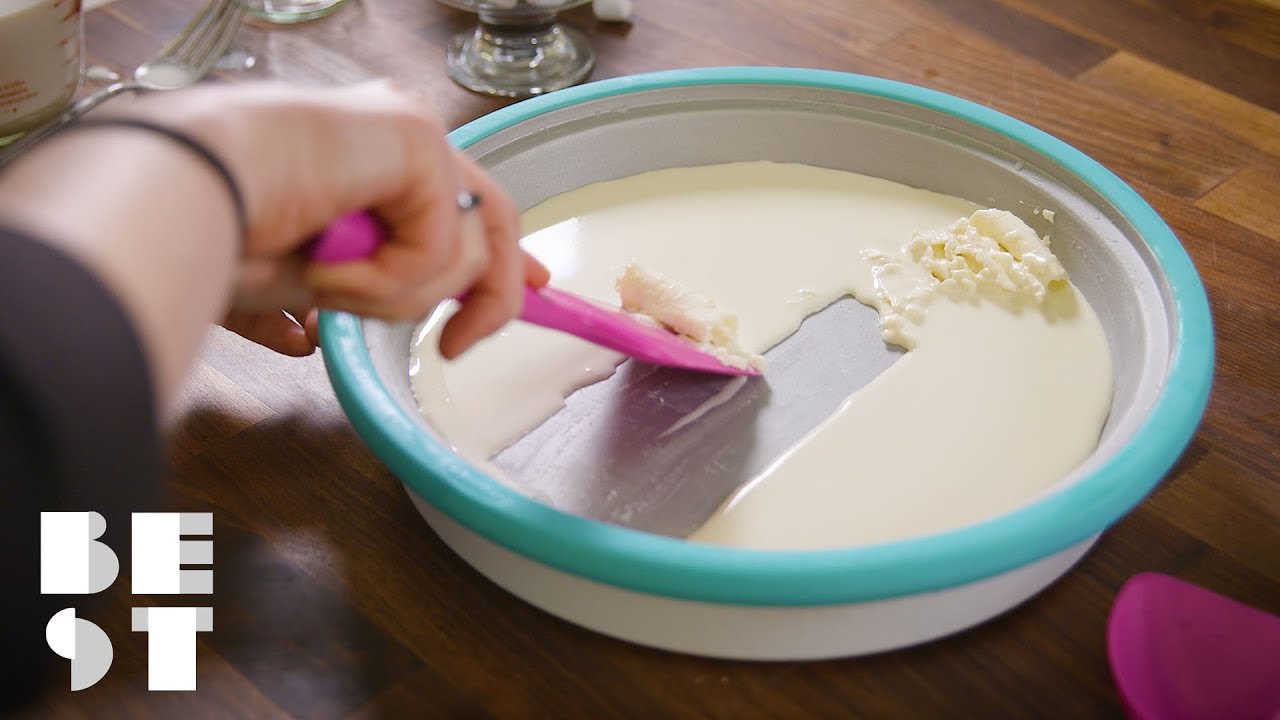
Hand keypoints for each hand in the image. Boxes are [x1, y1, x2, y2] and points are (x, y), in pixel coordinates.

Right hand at [131, 81, 547, 358]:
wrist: (182, 196)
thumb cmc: (220, 231)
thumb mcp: (316, 275)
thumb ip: (363, 286)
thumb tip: (340, 331)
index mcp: (377, 157)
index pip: (471, 203)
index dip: (507, 256)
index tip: (534, 290)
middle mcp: (404, 135)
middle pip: (493, 223)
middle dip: (491, 294)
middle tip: (459, 341)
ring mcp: (415, 132)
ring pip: (466, 253)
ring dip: (396, 296)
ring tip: (328, 283)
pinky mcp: (418, 140)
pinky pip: (440, 248)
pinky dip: (384, 280)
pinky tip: (328, 265)